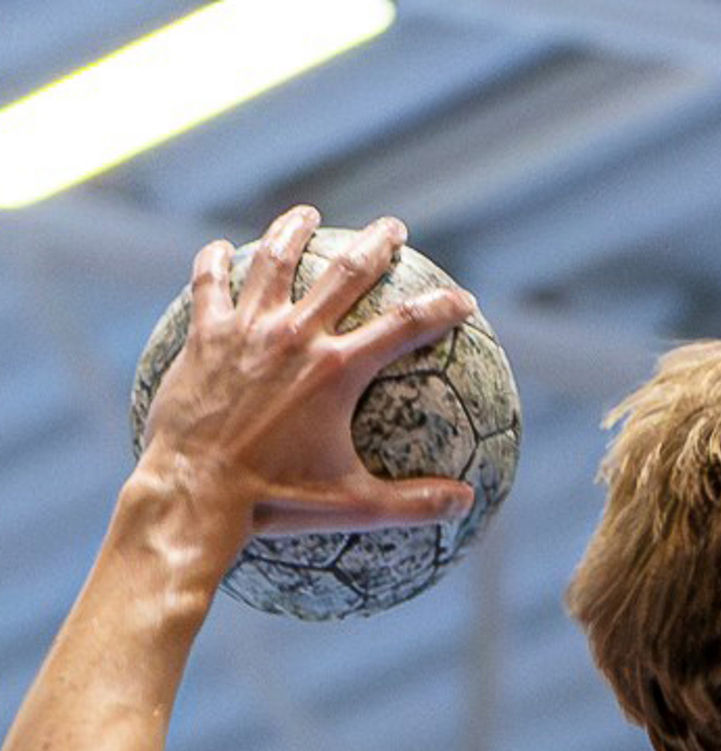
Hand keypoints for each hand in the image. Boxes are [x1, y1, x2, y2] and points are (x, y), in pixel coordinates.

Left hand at [136, 204, 479, 539]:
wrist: (195, 489)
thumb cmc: (278, 500)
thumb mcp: (356, 506)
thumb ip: (415, 502)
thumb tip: (466, 502)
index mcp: (338, 371)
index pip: (404, 326)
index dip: (440, 309)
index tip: (463, 301)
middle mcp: (296, 336)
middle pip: (346, 273)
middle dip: (376, 244)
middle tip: (393, 229)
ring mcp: (247, 330)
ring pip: (276, 261)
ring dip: (295, 231)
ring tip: (307, 216)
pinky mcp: (205, 335)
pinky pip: (210, 284)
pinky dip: (218, 262)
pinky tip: (224, 250)